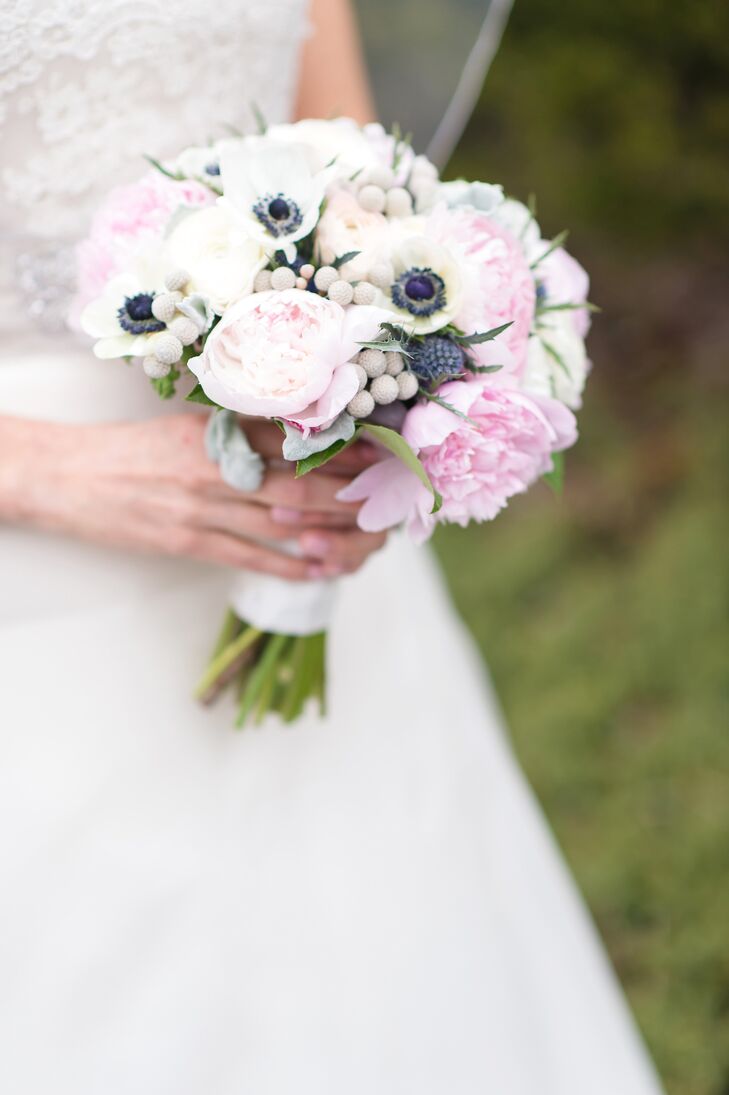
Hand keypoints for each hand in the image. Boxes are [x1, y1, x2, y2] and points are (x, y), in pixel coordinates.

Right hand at [0, 414, 385, 579]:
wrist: (70, 478)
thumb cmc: (132, 450)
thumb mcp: (186, 427)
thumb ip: (238, 430)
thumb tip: (297, 433)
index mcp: (217, 431)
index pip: (293, 438)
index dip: (342, 445)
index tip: (380, 449)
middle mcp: (216, 466)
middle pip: (300, 481)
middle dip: (351, 491)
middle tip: (388, 496)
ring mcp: (203, 507)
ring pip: (283, 522)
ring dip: (331, 531)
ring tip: (368, 537)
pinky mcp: (189, 542)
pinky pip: (250, 557)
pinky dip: (289, 565)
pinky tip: (320, 569)